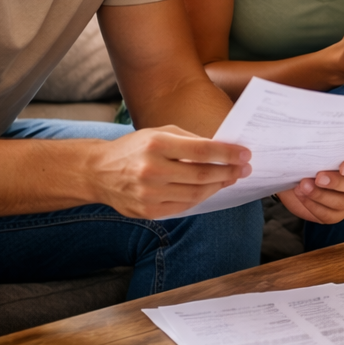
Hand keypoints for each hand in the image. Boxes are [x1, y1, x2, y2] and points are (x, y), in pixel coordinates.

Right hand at [89, 126, 251, 219]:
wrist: (98, 172)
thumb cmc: (135, 148)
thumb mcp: (159, 133)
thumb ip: (190, 141)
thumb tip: (223, 149)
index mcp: (155, 144)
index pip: (201, 150)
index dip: (227, 153)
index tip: (246, 154)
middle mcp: (151, 169)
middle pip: (201, 175)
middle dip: (228, 172)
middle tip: (245, 168)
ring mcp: (148, 193)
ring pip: (195, 194)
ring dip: (218, 186)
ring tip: (230, 178)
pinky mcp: (147, 211)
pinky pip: (183, 207)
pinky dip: (201, 198)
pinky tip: (210, 189)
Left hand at [278, 150, 343, 223]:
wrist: (291, 175)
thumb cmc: (305, 158)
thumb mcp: (310, 148)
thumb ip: (317, 144)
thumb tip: (310, 138)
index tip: (342, 167)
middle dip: (337, 182)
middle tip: (318, 177)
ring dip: (322, 195)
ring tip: (303, 186)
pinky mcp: (334, 214)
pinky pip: (330, 216)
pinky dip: (314, 206)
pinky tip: (301, 195)